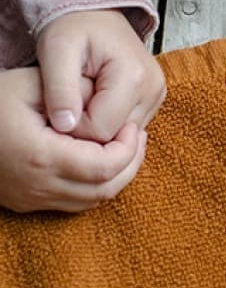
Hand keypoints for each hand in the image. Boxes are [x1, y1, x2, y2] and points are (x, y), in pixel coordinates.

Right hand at [0, 68, 146, 212]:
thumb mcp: (31, 84)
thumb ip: (74, 91)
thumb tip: (110, 100)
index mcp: (41, 156)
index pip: (105, 167)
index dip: (128, 149)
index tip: (132, 126)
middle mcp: (38, 186)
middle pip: (105, 190)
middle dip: (130, 164)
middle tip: (137, 137)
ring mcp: (31, 199)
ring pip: (92, 201)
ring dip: (116, 177)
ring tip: (125, 146)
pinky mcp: (26, 202)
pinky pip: (74, 203)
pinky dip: (95, 185)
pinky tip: (101, 159)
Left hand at [36, 10, 165, 142]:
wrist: (94, 15)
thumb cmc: (74, 27)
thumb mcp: (56, 50)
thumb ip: (59, 89)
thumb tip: (65, 126)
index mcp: (134, 77)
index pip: (100, 129)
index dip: (72, 125)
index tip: (58, 104)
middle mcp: (153, 89)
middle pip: (115, 136)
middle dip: (85, 126)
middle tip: (67, 101)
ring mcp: (156, 96)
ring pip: (122, 136)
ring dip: (96, 124)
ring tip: (81, 98)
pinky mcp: (153, 100)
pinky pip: (127, 128)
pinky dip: (107, 121)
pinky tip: (94, 101)